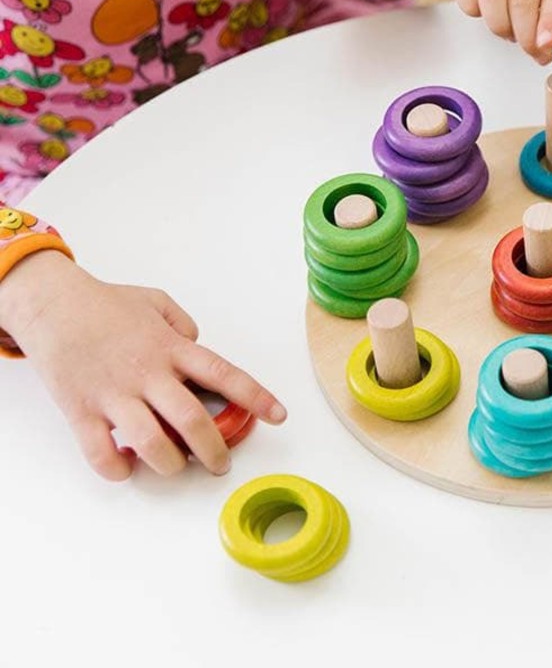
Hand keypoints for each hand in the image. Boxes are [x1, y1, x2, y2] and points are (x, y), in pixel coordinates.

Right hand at [0, 251, 286, 480]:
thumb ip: (184, 324)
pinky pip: (101, 453)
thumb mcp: (157, 302)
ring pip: (151, 442)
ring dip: (170, 464)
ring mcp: (114, 394)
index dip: (256, 397)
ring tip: (176, 466)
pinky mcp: (81, 411)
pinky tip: (127, 466)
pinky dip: (118, 469)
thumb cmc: (106, 303)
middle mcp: (148, 373)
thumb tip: (198, 343)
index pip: (225, 374)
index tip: (280, 415)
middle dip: (214, 449)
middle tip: (221, 464)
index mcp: (172, 348)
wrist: (52, 305)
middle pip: (192, 419)